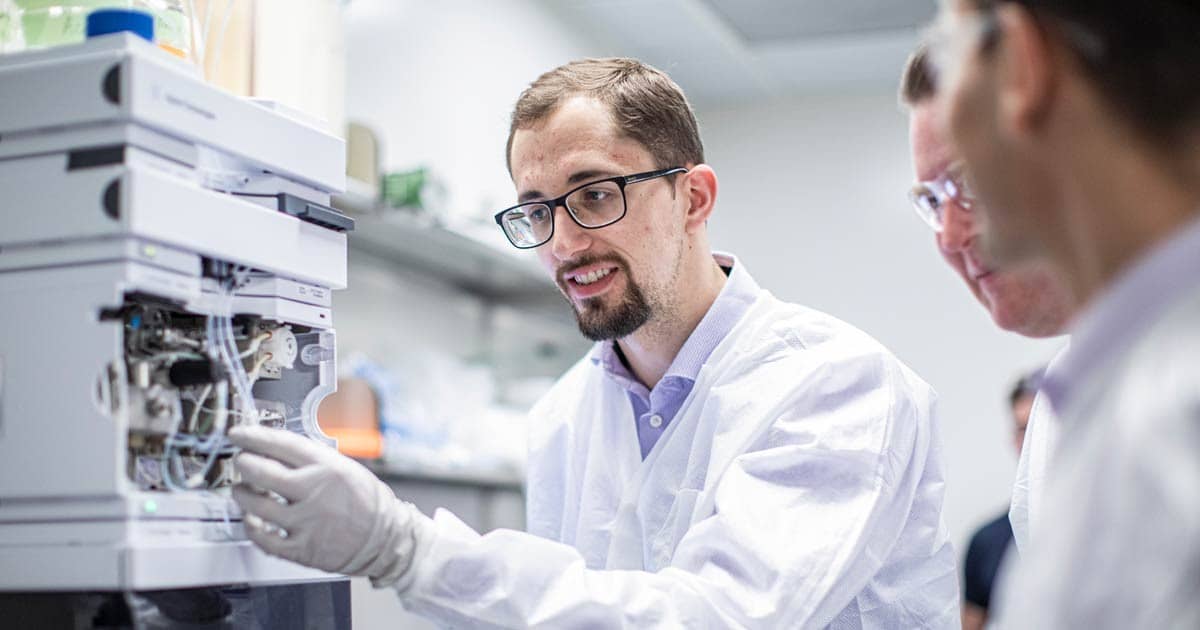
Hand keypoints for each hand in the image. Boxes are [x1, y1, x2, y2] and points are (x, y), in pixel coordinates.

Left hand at [228, 426, 424, 586]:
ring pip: (256, 505)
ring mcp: (306, 521)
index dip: (253, 437)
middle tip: (241, 461)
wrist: (385, 539)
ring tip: (242, 490)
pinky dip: (251, 526)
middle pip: (261, 472)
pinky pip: (263, 538)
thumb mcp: (344, 467)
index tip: (238, 434)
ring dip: (242, 494)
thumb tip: (276, 449)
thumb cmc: (366, 501)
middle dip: (244, 463)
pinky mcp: (301, 548)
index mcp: (327, 467)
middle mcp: (314, 492)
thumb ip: (311, 460)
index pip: (281, 444)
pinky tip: (251, 519)